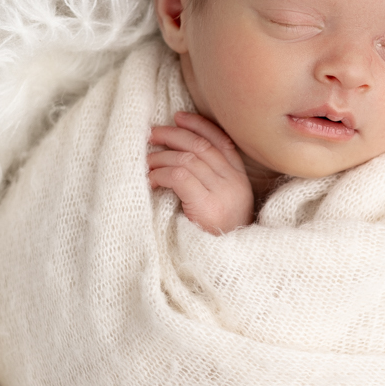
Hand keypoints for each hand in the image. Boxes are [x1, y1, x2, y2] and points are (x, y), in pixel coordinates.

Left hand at [149, 112, 253, 233]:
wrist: (228, 267)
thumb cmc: (217, 237)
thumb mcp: (220, 204)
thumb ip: (210, 182)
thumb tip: (179, 156)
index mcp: (240, 180)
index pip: (221, 141)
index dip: (198, 126)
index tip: (178, 117)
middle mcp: (234, 183)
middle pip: (201, 146)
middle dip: (173, 135)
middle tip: (151, 134)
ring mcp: (223, 194)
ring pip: (187, 159)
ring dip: (161, 157)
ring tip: (145, 162)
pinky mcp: (208, 206)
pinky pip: (180, 176)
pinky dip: (161, 173)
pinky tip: (151, 180)